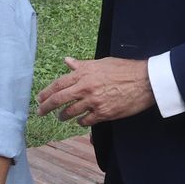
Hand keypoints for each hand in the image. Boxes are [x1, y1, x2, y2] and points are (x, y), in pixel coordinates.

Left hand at [36, 56, 154, 125]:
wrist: (145, 81)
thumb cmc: (124, 69)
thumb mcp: (100, 63)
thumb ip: (82, 65)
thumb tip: (67, 61)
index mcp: (83, 74)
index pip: (58, 84)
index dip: (46, 93)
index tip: (39, 99)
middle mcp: (85, 87)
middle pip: (59, 100)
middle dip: (46, 107)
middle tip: (41, 112)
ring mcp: (94, 102)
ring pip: (70, 112)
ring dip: (63, 116)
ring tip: (61, 117)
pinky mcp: (104, 113)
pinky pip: (86, 121)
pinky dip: (80, 122)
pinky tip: (80, 121)